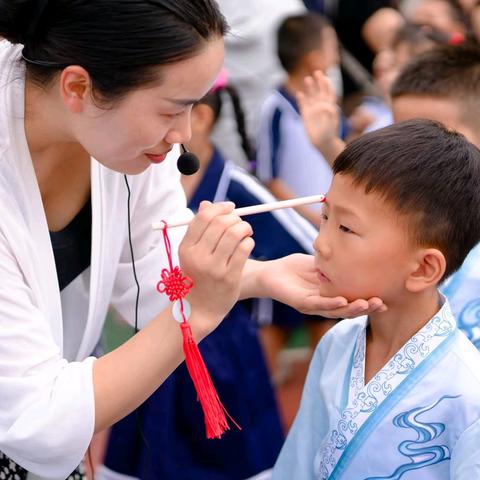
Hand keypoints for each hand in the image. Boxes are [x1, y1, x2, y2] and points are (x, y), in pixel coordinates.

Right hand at [178, 201, 254, 332]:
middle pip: (221, 223)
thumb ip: (199, 229)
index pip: (203, 217)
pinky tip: (247, 244)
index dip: (220, 207)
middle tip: (240, 222)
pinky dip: (249, 241)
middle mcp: (198, 257)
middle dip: (235, 218)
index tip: (230, 207)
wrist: (199, 309)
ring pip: (235, 233)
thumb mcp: (191, 254)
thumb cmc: (197, 277)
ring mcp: (214, 268)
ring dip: (245, 228)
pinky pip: (244, 249)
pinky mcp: (230, 277)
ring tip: (246, 232)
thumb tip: (207, 204)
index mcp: (186, 248)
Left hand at [261, 254, 386, 317]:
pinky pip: (317, 304)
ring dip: (352, 309)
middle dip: (366, 308)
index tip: (386, 300)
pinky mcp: (300, 303)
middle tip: (382, 304)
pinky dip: (331, 303)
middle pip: (348, 310)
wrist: (271, 273)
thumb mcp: (322, 264)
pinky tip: (343, 301)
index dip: (369, 303)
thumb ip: (338, 264)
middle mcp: (324, 305)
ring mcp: (313, 306)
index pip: (353, 302)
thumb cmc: (296, 269)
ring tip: (368, 304)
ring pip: (335, 310)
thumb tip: (358, 253)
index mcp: (331, 296)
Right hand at [297, 70, 340, 156]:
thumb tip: (329, 107)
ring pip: (311, 96)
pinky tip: (299, 93)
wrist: (323, 143)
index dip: (327, 85)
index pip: (329, 92)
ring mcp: (313, 110)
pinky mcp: (306, 115)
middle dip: (319, 82)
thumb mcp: (331, 123)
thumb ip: (330, 114)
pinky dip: (301, 99)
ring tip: (307, 79)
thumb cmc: (329, 133)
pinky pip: (303, 104)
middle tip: (317, 72)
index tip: (325, 78)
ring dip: (310, 87)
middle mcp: (322, 106)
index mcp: (330, 106)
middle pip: (320, 91)